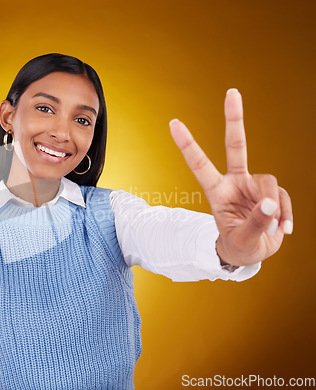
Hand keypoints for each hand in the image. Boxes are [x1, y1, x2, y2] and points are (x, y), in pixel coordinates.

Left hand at [169, 88, 292, 266]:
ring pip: (269, 183)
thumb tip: (270, 204)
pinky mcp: (272, 194)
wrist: (250, 254)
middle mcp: (235, 182)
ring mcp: (254, 186)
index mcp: (217, 191)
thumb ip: (254, 223)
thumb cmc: (237, 245)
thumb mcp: (241, 240)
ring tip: (271, 231)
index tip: (173, 122)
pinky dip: (285, 216)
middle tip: (231, 91)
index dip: (188, 144)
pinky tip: (283, 230)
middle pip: (236, 146)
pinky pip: (283, 199)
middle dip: (234, 119)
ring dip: (273, 208)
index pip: (200, 165)